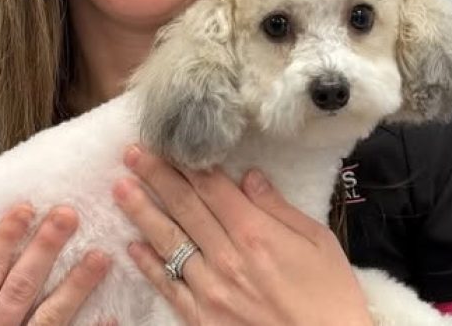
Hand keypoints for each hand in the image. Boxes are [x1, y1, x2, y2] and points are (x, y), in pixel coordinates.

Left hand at [114, 146, 373, 325]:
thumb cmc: (331, 299)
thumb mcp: (319, 243)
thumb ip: (279, 209)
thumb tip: (250, 177)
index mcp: (256, 234)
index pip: (212, 188)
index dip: (186, 162)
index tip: (165, 143)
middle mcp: (227, 257)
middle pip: (184, 207)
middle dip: (156, 177)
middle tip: (132, 153)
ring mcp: (210, 289)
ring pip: (168, 242)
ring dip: (142, 212)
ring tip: (120, 188)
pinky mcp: (201, 318)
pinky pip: (168, 285)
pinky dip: (148, 264)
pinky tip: (132, 245)